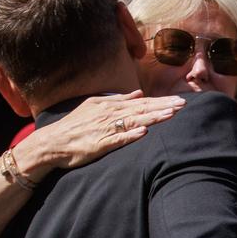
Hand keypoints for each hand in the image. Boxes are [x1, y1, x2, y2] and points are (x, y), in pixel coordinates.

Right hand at [16, 91, 185, 179]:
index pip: (142, 103)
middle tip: (183, 104)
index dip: (161, 102)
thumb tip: (139, 94)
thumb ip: (118, 100)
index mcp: (112, 107)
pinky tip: (144, 132)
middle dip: (163, 107)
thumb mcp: (96, 105)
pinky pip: (118, 139)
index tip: (180, 101)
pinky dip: (131, 135)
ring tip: (170, 115)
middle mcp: (111, 115)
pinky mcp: (100, 144)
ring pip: (134, 122)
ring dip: (153, 118)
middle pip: (142, 110)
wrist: (53, 142)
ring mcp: (105, 129)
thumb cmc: (75, 125)